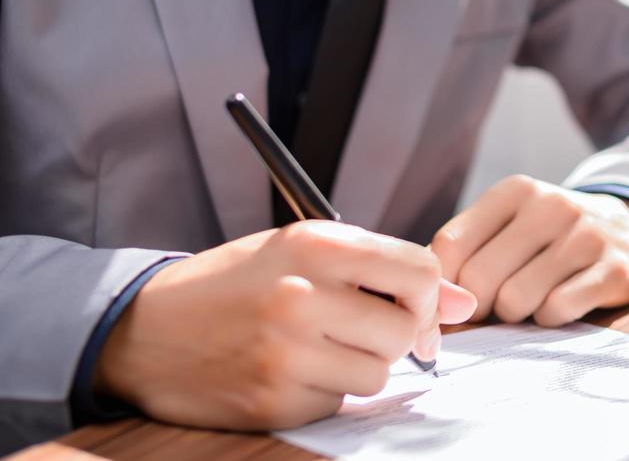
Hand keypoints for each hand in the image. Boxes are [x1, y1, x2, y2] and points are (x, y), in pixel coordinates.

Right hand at [95, 222, 477, 430]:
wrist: (143, 328)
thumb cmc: (237, 282)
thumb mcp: (304, 250)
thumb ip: (385, 269)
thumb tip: (466, 303)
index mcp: (316, 244)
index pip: (419, 270)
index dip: (428, 295)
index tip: (416, 308)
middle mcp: (301, 295)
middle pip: (404, 330)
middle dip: (394, 335)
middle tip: (357, 327)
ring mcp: (285, 353)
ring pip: (378, 373)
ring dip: (359, 365)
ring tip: (317, 345)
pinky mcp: (272, 401)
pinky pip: (337, 403)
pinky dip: (323, 391)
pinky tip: (288, 370)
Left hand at [431, 175, 628, 326]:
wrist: (628, 230)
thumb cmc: (549, 237)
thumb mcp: (509, 224)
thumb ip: (464, 251)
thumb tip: (426, 295)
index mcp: (516, 191)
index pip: (450, 247)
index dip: (445, 285)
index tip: (458, 296)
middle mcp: (551, 205)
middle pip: (479, 278)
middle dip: (480, 305)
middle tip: (497, 304)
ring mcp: (587, 236)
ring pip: (515, 300)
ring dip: (516, 315)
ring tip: (532, 301)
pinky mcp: (615, 269)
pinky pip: (557, 311)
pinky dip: (550, 320)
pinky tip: (560, 304)